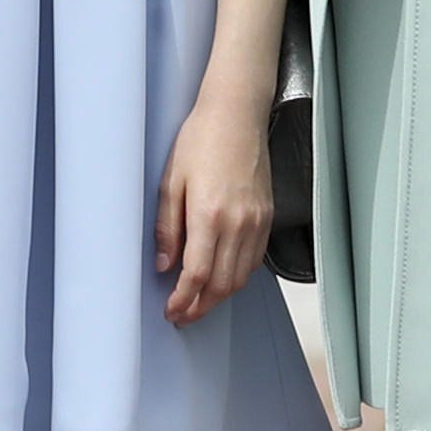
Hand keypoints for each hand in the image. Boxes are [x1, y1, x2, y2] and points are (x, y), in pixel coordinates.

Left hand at [152, 86, 272, 324]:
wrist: (236, 115)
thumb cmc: (200, 140)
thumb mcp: (170, 181)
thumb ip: (168, 227)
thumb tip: (164, 264)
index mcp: (209, 214)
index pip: (197, 275)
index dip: (184, 300)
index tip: (172, 311)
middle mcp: (238, 223)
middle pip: (222, 284)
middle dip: (201, 307)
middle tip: (182, 315)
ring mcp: (256, 222)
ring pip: (241, 277)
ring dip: (220, 297)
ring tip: (200, 303)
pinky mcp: (267, 216)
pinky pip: (255, 259)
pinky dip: (238, 277)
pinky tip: (222, 279)